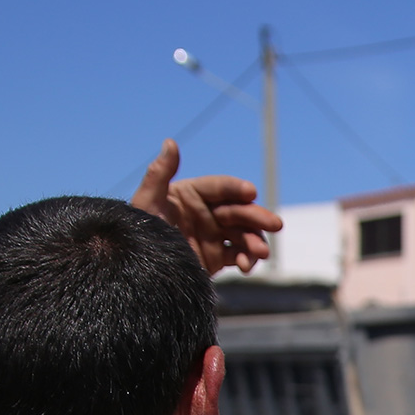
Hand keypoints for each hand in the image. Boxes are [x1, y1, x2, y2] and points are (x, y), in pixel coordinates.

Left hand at [129, 139, 283, 274]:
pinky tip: (246, 267)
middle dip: (257, 218)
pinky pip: (239, 255)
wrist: (139, 272)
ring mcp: (213, 235)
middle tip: (276, 225)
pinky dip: (247, 260)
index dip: (236, 189)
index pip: (219, 188)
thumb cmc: (139, 233)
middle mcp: (205, 212)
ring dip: (256, 242)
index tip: (251, 192)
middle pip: (238, 211)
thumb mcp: (148, 203)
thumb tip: (170, 142)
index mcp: (190, 194)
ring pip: (243, 234)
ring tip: (262, 253)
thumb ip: (160, 173)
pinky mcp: (217, 257)